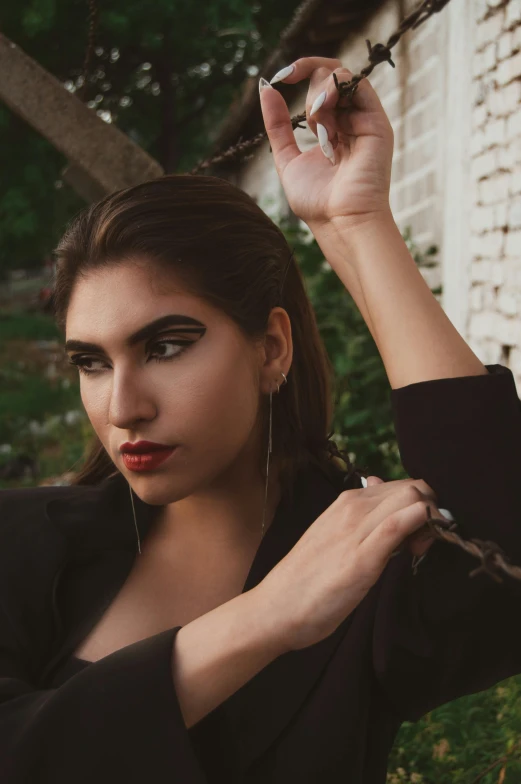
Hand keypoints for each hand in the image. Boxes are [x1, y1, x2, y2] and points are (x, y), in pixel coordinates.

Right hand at [257, 477, 444, 651]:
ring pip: (411, 499)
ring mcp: (356, 530)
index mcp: (346, 500)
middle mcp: (352, 507)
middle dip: (432, 509)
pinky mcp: (362, 558)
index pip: (401, 485)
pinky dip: (421, 526)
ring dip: (432, 520)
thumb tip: (377, 482)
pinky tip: (420, 545)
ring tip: (421, 549)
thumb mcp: (333, 534)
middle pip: (413, 487)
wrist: (276, 607)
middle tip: (425, 542)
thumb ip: (359, 514)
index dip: (421, 504)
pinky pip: (399, 525)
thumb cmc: (307, 577)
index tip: (421, 532)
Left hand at [259, 56, 393, 228]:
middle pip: (329, 76)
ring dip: (319, 91)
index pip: (319, 87)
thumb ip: (278, 126)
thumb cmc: (317, 202)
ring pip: (341, 76)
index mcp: (333, 131)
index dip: (300, 73)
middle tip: (304, 112)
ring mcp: (364, 121)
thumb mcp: (287, 160)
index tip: (278, 77)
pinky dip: (336, 86)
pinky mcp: (376, 122)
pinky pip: (358, 83)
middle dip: (308, 81)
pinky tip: (322, 108)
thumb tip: (265, 88)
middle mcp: (350, 122)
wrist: (340, 222)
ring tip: (316, 123)